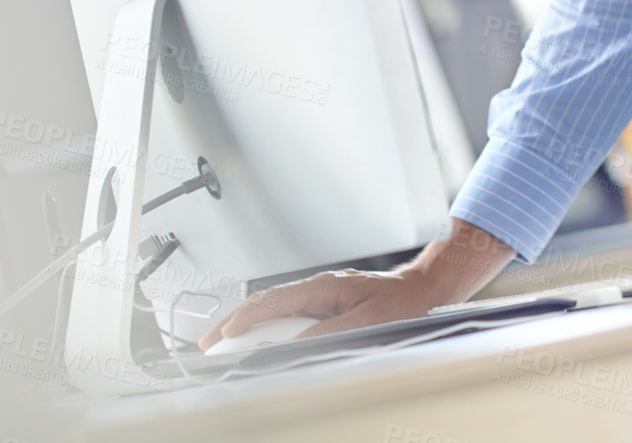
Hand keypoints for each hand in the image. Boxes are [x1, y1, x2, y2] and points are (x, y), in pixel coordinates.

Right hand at [196, 269, 434, 350]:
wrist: (422, 289)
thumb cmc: (401, 302)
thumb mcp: (369, 320)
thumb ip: (331, 332)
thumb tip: (297, 343)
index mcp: (324, 287)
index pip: (274, 301)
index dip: (245, 318)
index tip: (224, 334)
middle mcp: (318, 288)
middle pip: (266, 304)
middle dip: (234, 321)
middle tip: (209, 343)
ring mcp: (319, 295)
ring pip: (274, 309)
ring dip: (248, 325)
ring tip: (224, 344)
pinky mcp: (324, 305)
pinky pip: (289, 314)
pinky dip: (268, 327)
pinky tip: (257, 340)